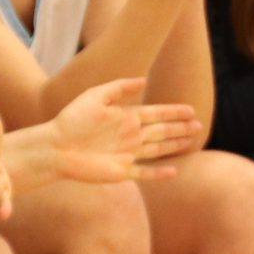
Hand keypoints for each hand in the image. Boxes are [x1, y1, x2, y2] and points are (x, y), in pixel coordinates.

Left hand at [28, 78, 206, 186]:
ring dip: (174, 145)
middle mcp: (129, 135)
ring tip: (191, 141)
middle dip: (180, 128)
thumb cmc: (71, 120)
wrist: (55, 147)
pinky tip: (173, 171)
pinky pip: (144, 174)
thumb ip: (119, 88)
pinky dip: (159, 173)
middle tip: (198, 125)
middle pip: (161, 131)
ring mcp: (126, 154)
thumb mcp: (95, 97)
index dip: (173, 112)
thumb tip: (143, 80)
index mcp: (125, 117)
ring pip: (157, 149)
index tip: (190, 109)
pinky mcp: (120, 172)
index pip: (155, 113)